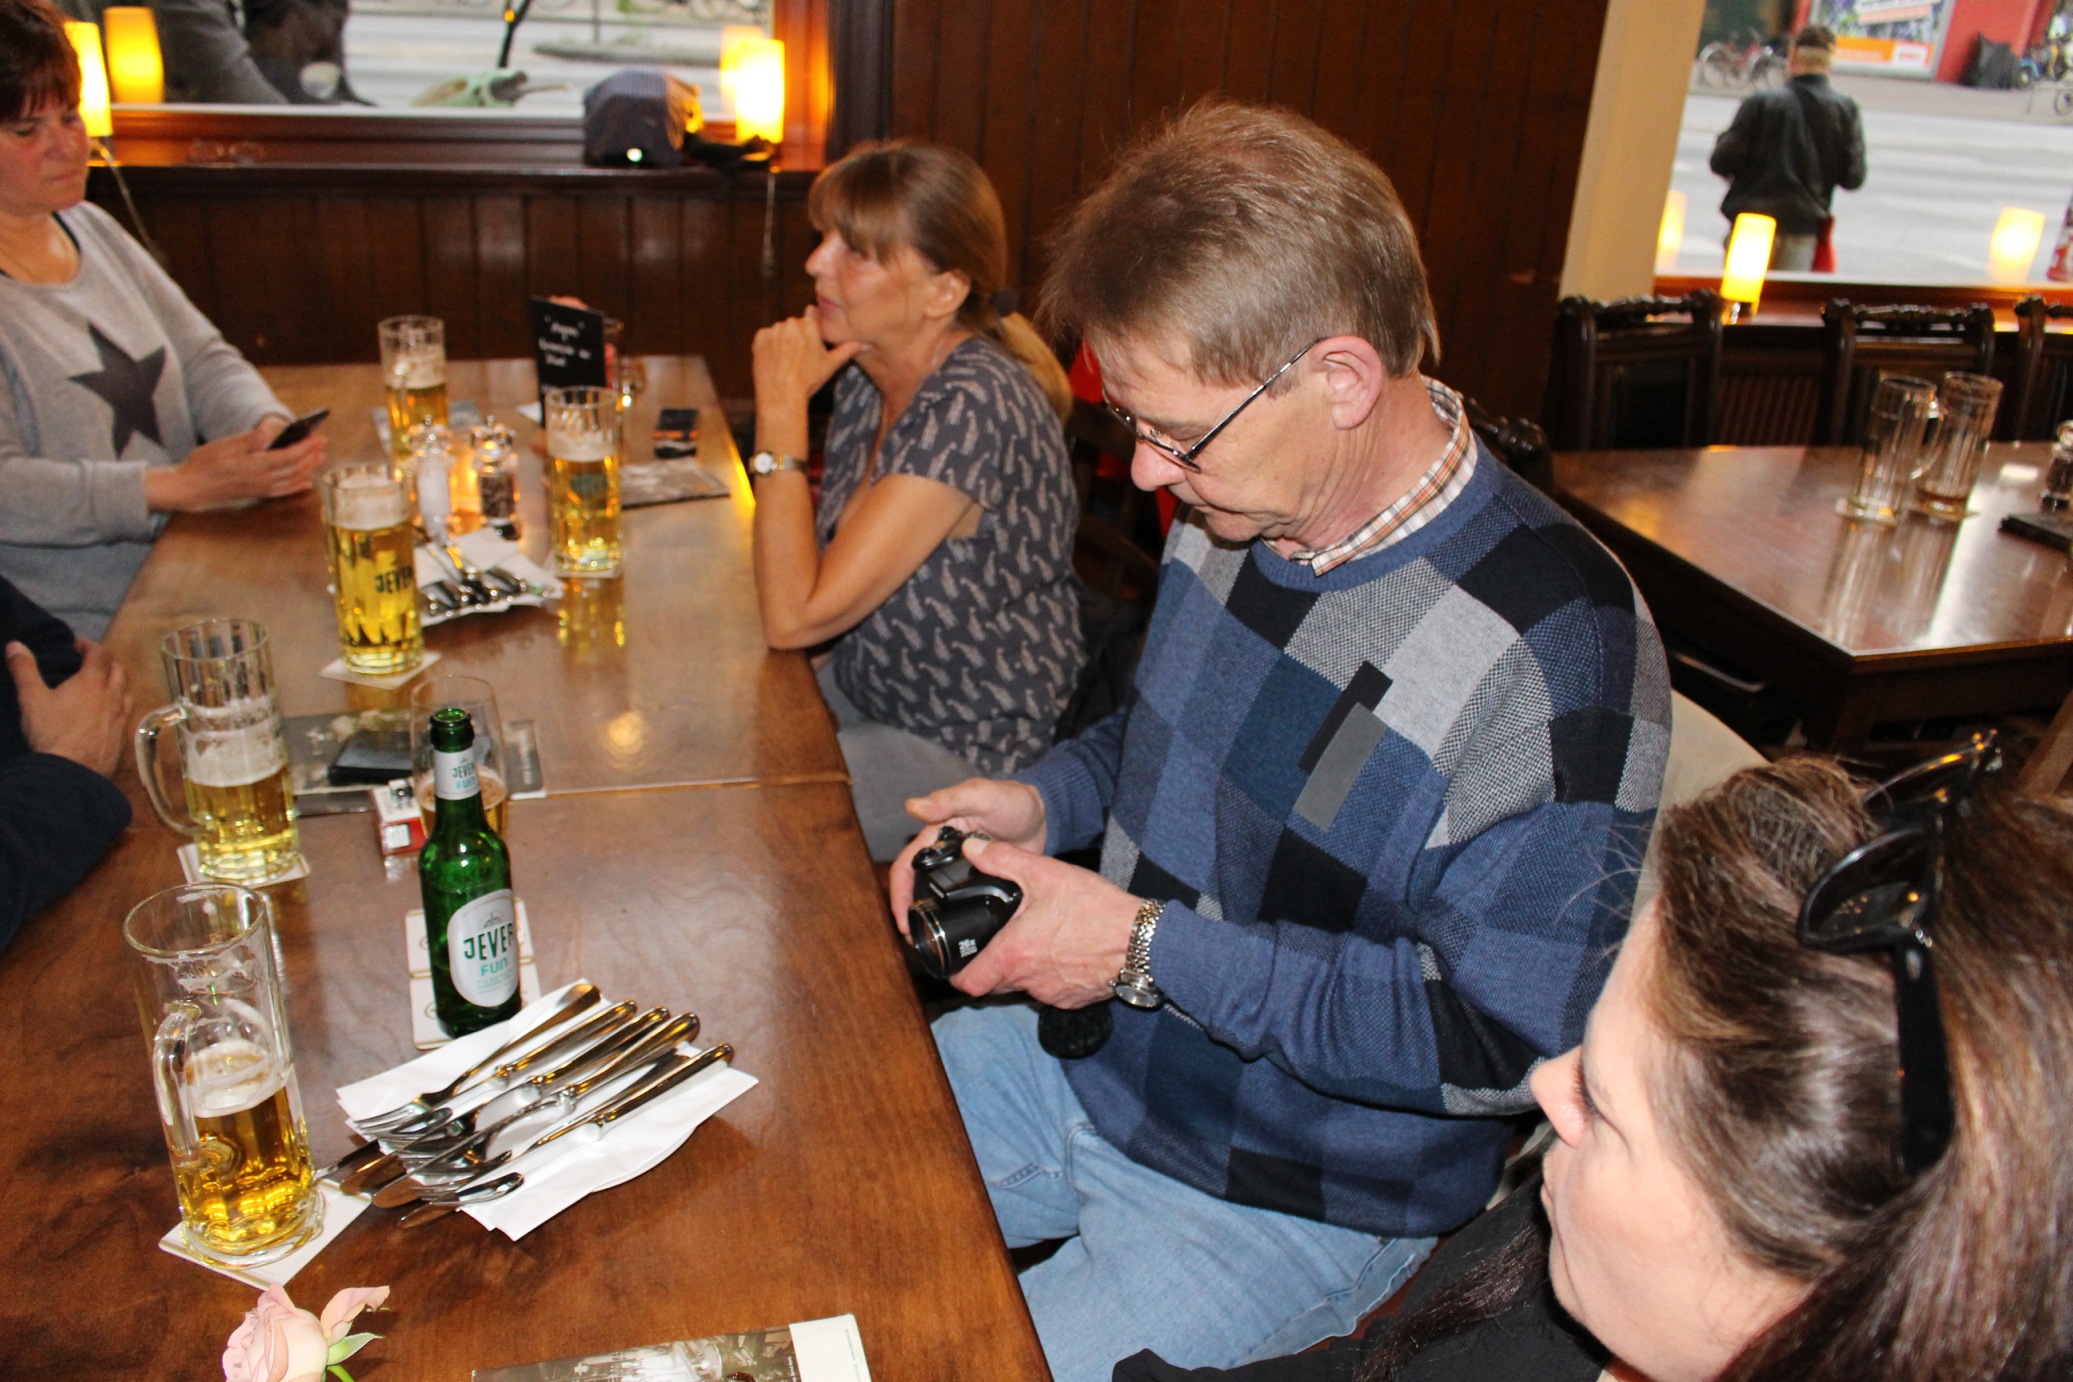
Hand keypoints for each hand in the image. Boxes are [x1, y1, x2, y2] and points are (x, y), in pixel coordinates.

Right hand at [8, 638, 131, 777]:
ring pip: (126, 692)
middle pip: (119, 670)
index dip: (89, 645)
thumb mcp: (31, 699)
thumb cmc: (51, 733)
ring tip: (101, 688)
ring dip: (116, 684)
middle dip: (106, 662)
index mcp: (93, 682)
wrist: (71, 773)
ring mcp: (121, 718)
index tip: (77, 645)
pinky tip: (106, 717)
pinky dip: (118, 708)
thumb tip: (15, 645)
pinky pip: (126, 716)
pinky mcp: (123, 737)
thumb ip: (24, 670)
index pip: (100, 653)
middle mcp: (113, 697)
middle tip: (91, 664)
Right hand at [144, 422, 326, 511]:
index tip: (318, 437)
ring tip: (319, 458)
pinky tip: (306, 483)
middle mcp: (262, 480)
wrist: (191, 488)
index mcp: (255, 466)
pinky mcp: (257, 494)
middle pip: (295, 468)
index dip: (306, 447)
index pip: (289, 456)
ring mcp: (261, 489)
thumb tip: (267, 431)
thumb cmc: (203, 464)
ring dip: (308, 469)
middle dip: (311, 455)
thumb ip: (248, 441)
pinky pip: (283, 491)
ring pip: (292, 480)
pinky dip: (297, 486)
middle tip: (324, 443)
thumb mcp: (223, 446)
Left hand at [752, 307, 863, 414]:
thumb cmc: (809, 381)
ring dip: (781, 342)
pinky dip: (768, 347)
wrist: (782, 395)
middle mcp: (791, 322)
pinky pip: (765, 338)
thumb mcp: (831, 364)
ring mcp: (774, 329)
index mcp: (809, 325)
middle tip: (798, 360)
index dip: (810, 332)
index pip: (811, 318)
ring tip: (786, 363)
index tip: (809, 346)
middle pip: (794, 325)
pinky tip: (774, 362)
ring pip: (780, 331)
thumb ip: (848, 349)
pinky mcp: (759, 337)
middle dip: (796, 337)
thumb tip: (867, 344)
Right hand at [887, 777, 1048, 926]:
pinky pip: (963, 902)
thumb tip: (912, 807)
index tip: (903, 920)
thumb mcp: (981, 797)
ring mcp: (962, 870)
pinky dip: (957, 917)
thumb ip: (949, 800)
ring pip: (937, 898)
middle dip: (910, 913)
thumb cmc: (1012, 800)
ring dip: (930, 919)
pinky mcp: (981, 882)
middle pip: (916, 887)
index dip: (900, 893)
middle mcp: (943, 854)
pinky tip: (960, 934)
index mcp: (935, 834)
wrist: (1045, 818)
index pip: (907, 866)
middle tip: (914, 939)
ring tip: (931, 945)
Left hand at [946, 836, 1138, 1007]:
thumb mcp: (1047, 874)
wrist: (1142, 941)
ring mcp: (1052, 994)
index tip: (957, 959)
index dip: (956, 973)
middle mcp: (1029, 981)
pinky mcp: (1072, 999)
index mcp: (1014, 954)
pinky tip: (1062, 951)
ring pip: (1022, 986)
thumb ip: (1004, 860)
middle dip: (989, 965)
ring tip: (1034, 939)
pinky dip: (1048, 974)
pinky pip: (1049, 990)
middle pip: (993, 984)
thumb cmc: (1097, 910)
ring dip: (1020, 968)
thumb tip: (972, 848)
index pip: (967, 983)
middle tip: (996, 940)